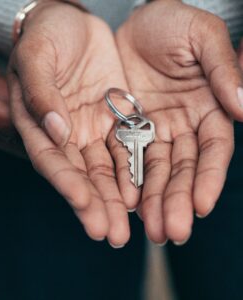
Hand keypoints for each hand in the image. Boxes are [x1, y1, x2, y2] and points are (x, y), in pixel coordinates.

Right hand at [7, 2, 136, 245]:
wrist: (73, 22)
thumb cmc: (47, 34)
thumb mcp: (37, 55)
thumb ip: (41, 92)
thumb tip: (56, 129)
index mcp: (37, 122)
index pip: (51, 159)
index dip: (66, 183)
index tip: (85, 204)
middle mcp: (64, 135)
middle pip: (79, 175)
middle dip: (95, 205)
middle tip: (111, 234)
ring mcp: (89, 131)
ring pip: (104, 170)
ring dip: (116, 199)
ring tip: (128, 228)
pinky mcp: (113, 123)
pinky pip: (125, 151)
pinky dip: (132, 173)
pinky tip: (142, 195)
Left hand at [116, 0, 242, 244]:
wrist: (134, 20)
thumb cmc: (173, 23)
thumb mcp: (201, 38)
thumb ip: (222, 70)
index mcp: (207, 109)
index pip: (211, 151)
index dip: (209, 178)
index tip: (201, 206)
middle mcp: (181, 127)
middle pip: (181, 169)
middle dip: (177, 200)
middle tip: (170, 232)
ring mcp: (152, 130)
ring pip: (154, 171)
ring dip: (153, 200)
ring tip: (149, 229)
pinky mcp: (125, 128)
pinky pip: (125, 158)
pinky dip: (127, 180)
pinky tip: (125, 202)